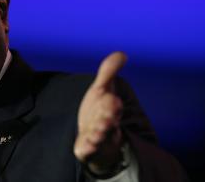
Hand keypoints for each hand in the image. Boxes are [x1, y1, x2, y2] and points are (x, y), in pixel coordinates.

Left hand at [74, 52, 126, 174]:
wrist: (95, 136)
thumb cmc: (100, 110)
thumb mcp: (101, 89)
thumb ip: (108, 72)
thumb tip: (122, 53)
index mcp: (111, 110)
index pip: (112, 106)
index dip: (111, 104)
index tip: (111, 99)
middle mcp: (106, 125)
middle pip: (108, 122)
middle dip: (107, 119)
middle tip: (105, 117)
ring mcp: (97, 139)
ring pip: (99, 138)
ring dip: (98, 135)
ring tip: (95, 133)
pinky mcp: (87, 149)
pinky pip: (87, 151)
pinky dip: (87, 149)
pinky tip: (82, 148)